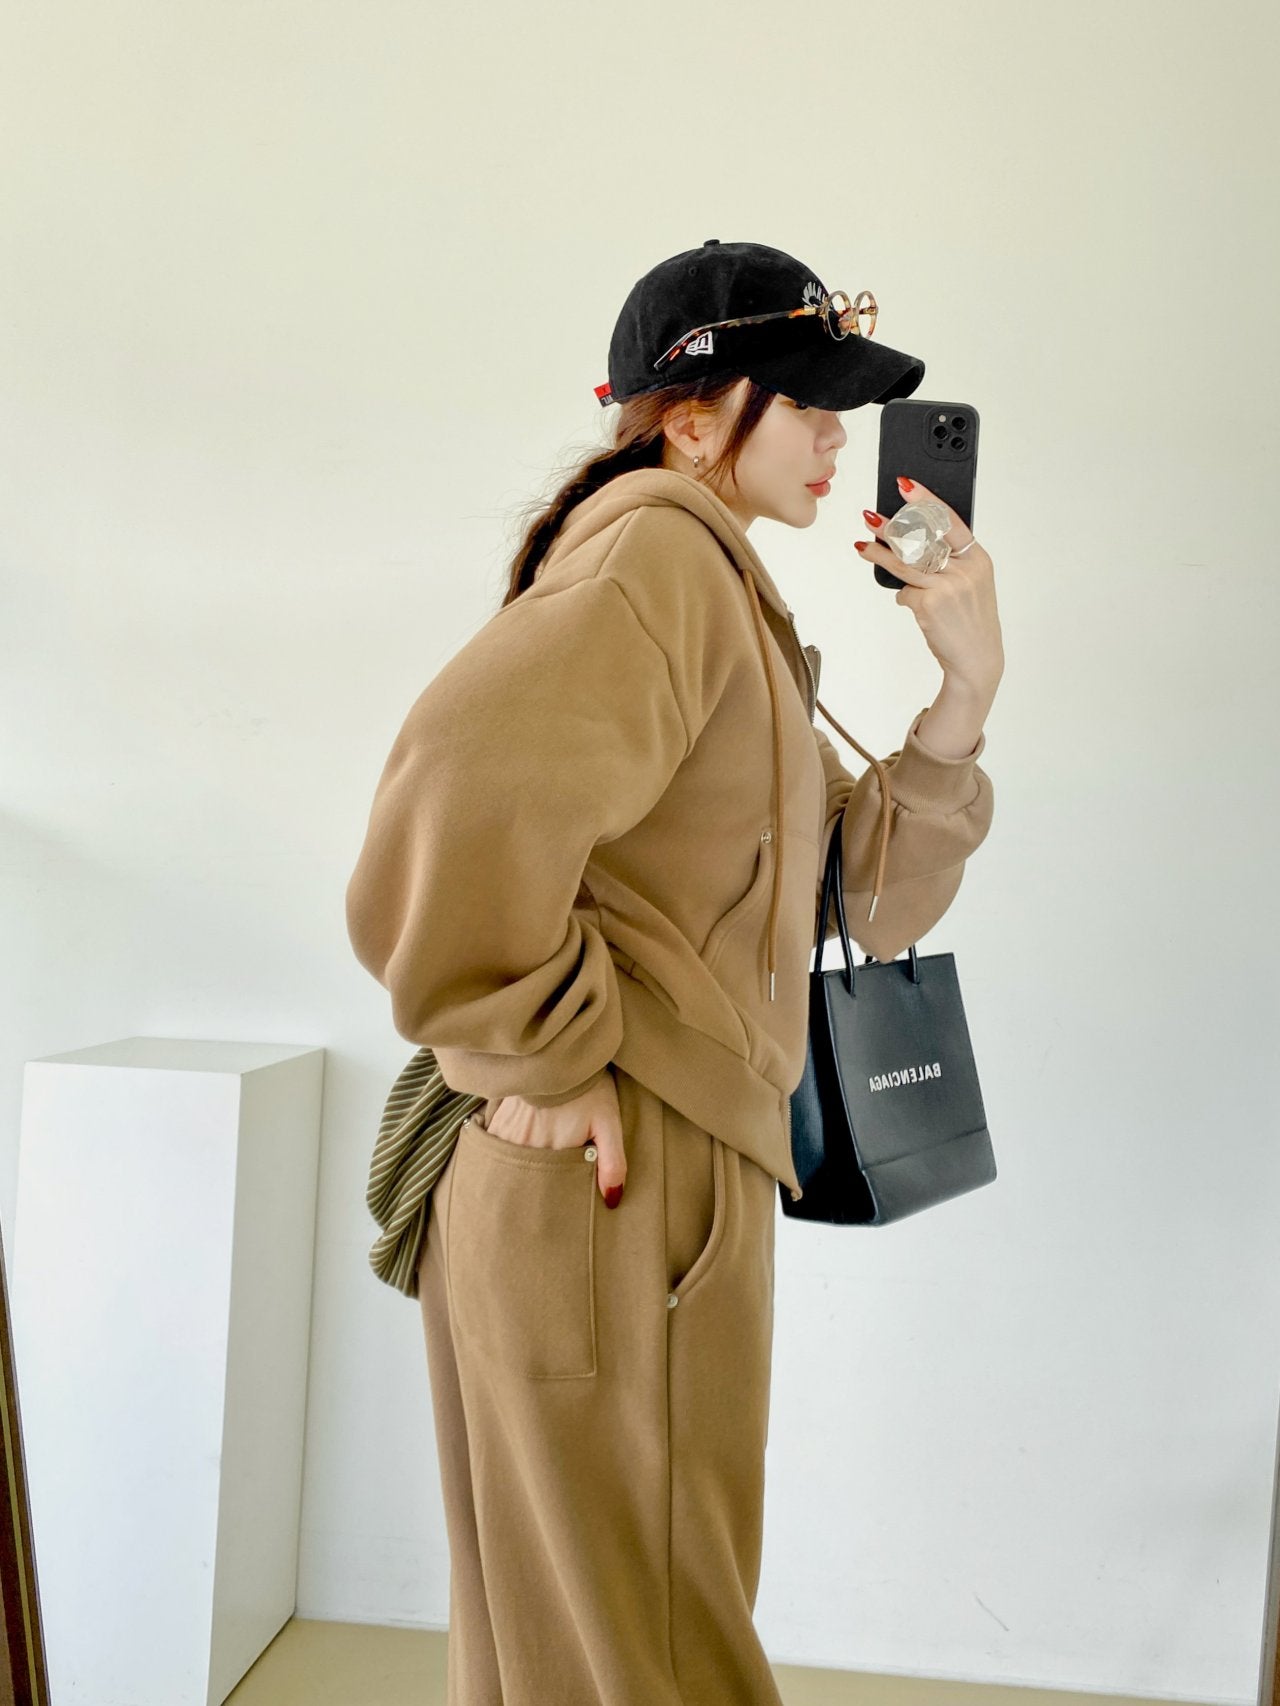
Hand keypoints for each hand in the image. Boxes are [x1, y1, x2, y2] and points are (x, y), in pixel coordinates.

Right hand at [484, 1069, 626, 1207]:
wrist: (560, 1051)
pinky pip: (494, 1147)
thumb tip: (612, 1199)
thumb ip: (613, 1161)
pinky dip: (501, 1155)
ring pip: (507, 1168)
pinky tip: (510, 1154)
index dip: (554, 1201)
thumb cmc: (590, 1088)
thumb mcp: (609, 1122)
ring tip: (525, 1176)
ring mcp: (509, 1132)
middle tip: (538, 1197)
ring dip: (516, 1174)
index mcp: (555, 1151)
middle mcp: (527, 1146)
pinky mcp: (499, 1119)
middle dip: (532, 1192)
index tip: (557, 1207)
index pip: (550, 1193)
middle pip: (525, 1183)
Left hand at [858, 477, 1003, 693]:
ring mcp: (948, 587)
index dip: (927, 500)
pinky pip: (905, 593)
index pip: (950, 520)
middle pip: (922, 540)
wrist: (976, 659)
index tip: (906, 486)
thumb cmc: (970, 621)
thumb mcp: (971, 587)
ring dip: (880, 555)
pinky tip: (912, 605)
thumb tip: (910, 547)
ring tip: (862, 547)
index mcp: (978, 560)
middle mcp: (966, 570)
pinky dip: (904, 598)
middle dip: (893, 528)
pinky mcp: (930, 605)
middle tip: (870, 516)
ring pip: (905, 564)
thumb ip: (950, 564)